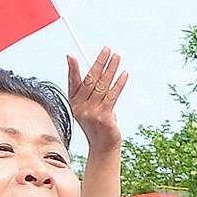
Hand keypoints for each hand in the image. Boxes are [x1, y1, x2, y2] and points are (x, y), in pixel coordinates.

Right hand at [65, 48, 127, 164]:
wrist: (103, 146)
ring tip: (117, 56)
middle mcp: (80, 107)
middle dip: (99, 62)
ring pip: (103, 85)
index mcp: (74, 103)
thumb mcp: (90, 106)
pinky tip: (124, 74)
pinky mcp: (103, 117)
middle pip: (90, 80)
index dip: (73, 69)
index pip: (73, 82)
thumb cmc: (98, 123)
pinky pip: (113, 96)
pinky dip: (119, 83)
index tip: (72, 56)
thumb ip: (91, 91)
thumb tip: (96, 69)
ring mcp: (91, 113)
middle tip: (107, 49)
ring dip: (111, 69)